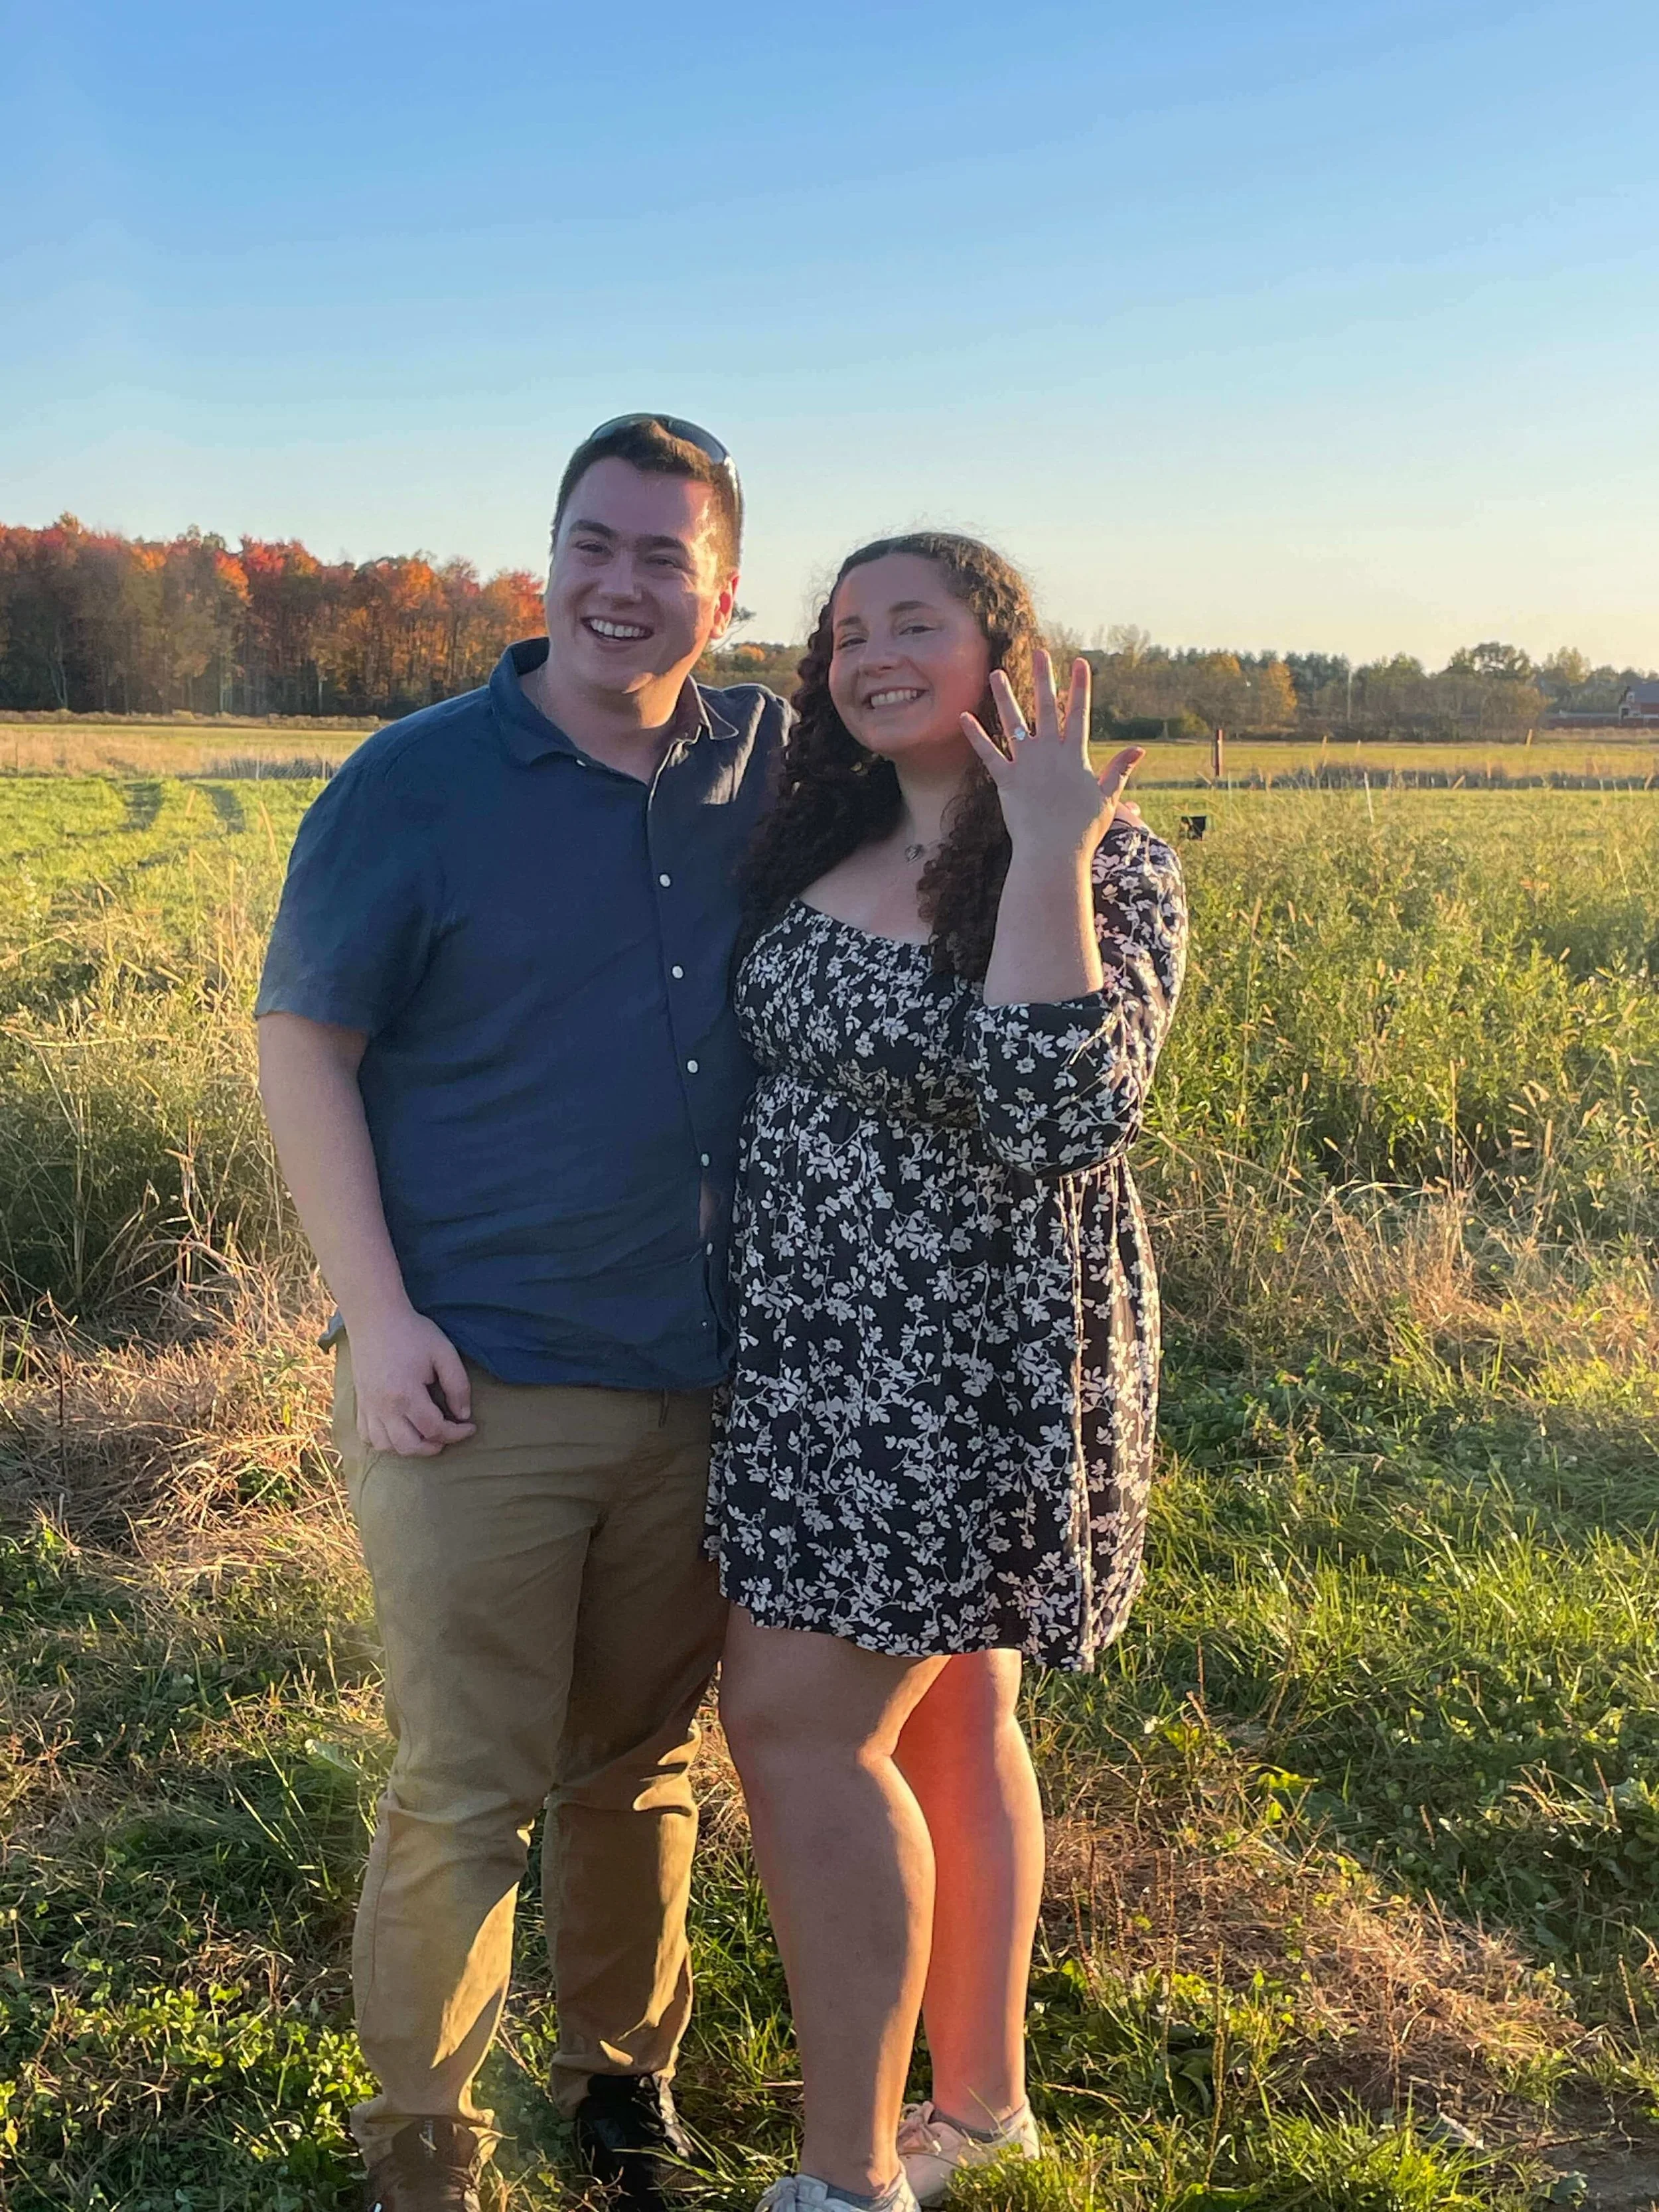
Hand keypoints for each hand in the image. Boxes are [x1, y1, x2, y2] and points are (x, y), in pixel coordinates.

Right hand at [346, 1306, 475, 1455]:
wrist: (375, 1318)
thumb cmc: (412, 1333)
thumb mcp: (444, 1352)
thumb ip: (457, 1385)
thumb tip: (463, 1414)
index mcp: (406, 1394)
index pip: (434, 1429)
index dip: (456, 1433)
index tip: (470, 1427)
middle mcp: (384, 1407)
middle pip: (409, 1446)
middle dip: (433, 1446)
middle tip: (448, 1434)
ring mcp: (368, 1407)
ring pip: (386, 1446)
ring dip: (408, 1447)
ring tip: (425, 1435)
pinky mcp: (360, 1403)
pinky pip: (367, 1436)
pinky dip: (384, 1441)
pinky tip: (399, 1431)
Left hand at [963, 652, 1144, 859]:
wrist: (1055, 852)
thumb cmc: (1083, 830)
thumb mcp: (1107, 798)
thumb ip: (1120, 770)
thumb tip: (1139, 750)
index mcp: (1074, 755)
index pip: (1078, 712)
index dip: (1079, 686)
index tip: (1079, 662)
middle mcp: (1049, 753)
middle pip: (1045, 707)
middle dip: (1043, 677)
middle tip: (1038, 653)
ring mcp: (1026, 764)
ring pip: (1013, 722)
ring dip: (1004, 696)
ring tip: (995, 673)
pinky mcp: (1005, 780)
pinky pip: (988, 753)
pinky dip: (976, 735)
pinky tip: (964, 716)